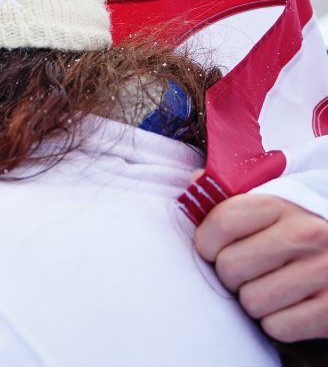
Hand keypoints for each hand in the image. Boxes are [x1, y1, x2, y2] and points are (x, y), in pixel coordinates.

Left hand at [195, 193, 327, 341]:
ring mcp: (325, 271)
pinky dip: (279, 323)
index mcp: (283, 204)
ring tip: (271, 287)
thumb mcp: (268, 202)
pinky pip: (278, 327)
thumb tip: (193, 182)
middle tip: (249, 271)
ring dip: (255, 300)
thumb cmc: (295, 230)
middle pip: (230, 268)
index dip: (208, 242)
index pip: (221, 224)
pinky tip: (291, 306)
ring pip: (252, 302)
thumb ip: (229, 193)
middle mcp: (308, 234)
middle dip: (231, 275)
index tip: (216, 248)